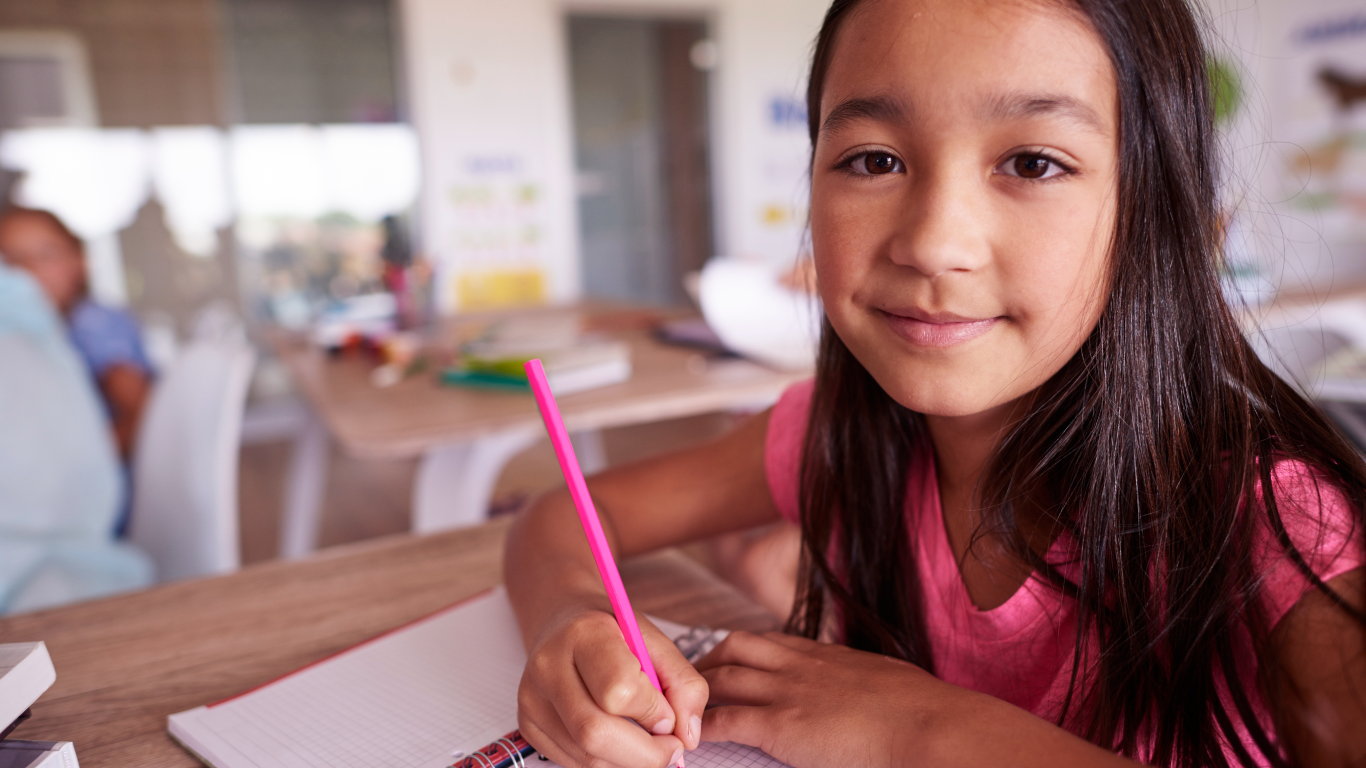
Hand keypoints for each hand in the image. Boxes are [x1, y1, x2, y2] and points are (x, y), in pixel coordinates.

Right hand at [518, 605, 708, 767]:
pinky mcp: (528, 725)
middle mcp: (548, 666)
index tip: (670, 715)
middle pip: (595, 733)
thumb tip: (687, 736)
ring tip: (646, 741)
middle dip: (645, 754)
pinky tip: (619, 739)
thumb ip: (683, 683)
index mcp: (584, 634)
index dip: (652, 712)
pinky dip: (607, 761)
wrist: (564, 623)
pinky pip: (574, 763)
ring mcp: (532, 699)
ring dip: (629, 761)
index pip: (618, 690)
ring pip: (586, 756)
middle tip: (670, 748)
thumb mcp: (655, 641)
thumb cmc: (613, 632)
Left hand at [695, 631, 950, 767]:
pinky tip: (691, 739)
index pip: (772, 640)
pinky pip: (727, 721)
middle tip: (692, 679)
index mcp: (827, 655)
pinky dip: (703, 728)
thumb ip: (867, 684)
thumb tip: (873, 696)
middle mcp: (801, 665)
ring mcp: (788, 692)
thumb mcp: (889, 682)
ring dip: (696, 691)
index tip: (730, 660)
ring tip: (679, 706)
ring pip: (722, 678)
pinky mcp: (781, 726)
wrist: (929, 726)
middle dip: (709, 659)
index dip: (744, 650)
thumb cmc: (924, 713)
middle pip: (737, 647)